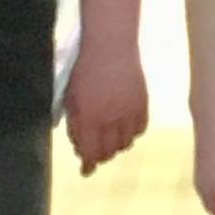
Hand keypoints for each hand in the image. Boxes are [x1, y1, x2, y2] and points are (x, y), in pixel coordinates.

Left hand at [63, 32, 149, 176]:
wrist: (110, 45)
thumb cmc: (85, 70)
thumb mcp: (71, 99)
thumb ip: (75, 126)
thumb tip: (81, 150)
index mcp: (89, 118)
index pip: (90, 153)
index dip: (88, 164)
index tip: (86, 169)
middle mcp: (110, 119)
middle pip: (109, 152)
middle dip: (101, 154)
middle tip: (96, 148)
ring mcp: (129, 112)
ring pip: (125, 144)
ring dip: (116, 145)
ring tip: (110, 135)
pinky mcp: (143, 104)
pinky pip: (140, 130)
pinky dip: (132, 133)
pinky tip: (125, 125)